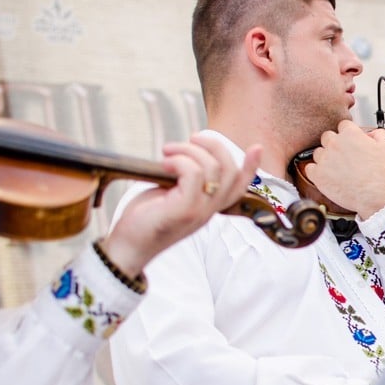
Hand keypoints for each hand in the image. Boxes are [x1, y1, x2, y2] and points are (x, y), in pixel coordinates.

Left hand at [103, 134, 262, 276]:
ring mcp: (200, 211)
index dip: (251, 167)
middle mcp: (210, 210)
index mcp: (210, 206)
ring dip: (188, 150)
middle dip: (213, 145)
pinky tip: (163, 165)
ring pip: (212, 168)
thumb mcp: (171, 193)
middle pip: (229, 170)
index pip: (240, 187)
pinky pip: (193, 174)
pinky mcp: (185, 210)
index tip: (256, 148)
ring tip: (167, 152)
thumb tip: (186, 152)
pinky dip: (178, 161)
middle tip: (190, 139)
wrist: (128, 245)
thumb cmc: (146, 217)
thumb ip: (186, 177)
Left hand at [304, 120, 384, 219]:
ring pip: (318, 152)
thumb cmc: (381, 174)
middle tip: (343, 156)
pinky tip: (327, 176)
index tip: (350, 142)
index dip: (348, 134)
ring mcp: (325, 159)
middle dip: (335, 144)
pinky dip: (316, 172)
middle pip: (327, 137)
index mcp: (350, 134)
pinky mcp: (318, 175)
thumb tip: (372, 134)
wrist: (375, 196)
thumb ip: (378, 134)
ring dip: (325, 158)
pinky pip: (310, 168)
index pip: (343, 125)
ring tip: (337, 169)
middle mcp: (335, 143)